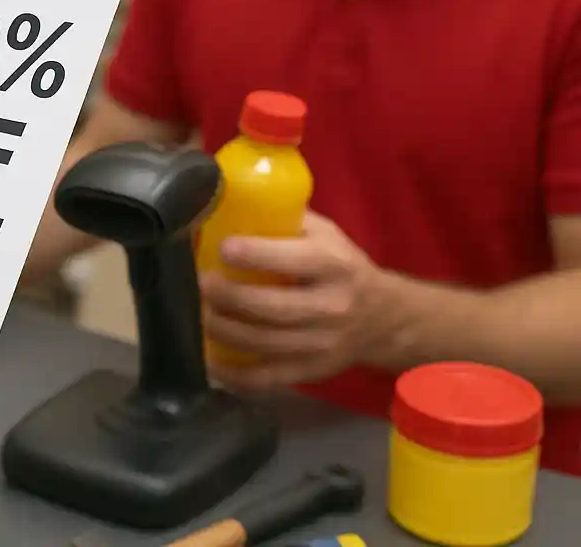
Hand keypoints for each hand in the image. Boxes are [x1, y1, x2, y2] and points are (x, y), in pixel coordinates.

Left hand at [200, 211, 386, 390]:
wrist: (382, 317)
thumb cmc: (340, 264)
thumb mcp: (324, 233)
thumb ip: (285, 219)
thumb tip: (230, 202)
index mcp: (334, 265)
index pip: (294, 261)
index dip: (255, 255)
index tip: (223, 248)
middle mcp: (331, 306)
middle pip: (273, 308)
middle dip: (230, 296)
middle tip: (201, 282)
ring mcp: (322, 344)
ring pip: (265, 344)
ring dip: (224, 330)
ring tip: (199, 313)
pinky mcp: (312, 372)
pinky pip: (268, 379)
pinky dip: (235, 374)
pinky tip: (209, 358)